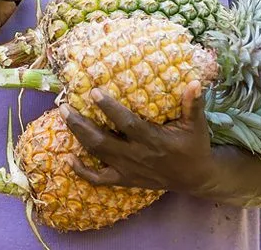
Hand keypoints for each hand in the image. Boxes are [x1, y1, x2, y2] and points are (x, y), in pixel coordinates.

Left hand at [62, 82, 216, 195]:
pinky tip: (68, 158)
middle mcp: (136, 156)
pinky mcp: (124, 179)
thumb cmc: (194, 147)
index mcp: (153, 140)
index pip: (127, 124)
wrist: (195, 178)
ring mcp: (128, 170)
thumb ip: (193, 104)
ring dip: (78, 136)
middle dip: (81, 124)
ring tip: (64, 116)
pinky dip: (82, 171)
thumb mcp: (197, 125)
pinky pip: (99, 179)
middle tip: (64, 106)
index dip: (110, 109)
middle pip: (102, 141)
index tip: (94, 92)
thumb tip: (195, 82)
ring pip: (97, 155)